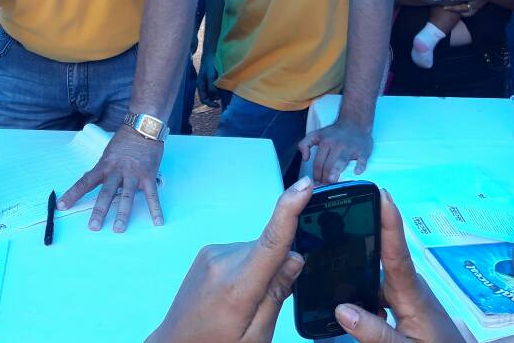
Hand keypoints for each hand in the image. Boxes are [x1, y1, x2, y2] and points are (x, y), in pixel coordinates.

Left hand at [59, 127, 163, 232]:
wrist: (143, 127)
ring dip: (123, 213)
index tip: (62, 206)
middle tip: (93, 226)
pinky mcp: (149, 175)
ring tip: (119, 228)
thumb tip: (88, 180)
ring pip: (127, 195)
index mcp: (104, 165)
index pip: (85, 182)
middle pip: (106, 192)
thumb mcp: (108, 154)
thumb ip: (101, 169)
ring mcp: (134, 173)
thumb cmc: (124, 141)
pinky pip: (152, 195)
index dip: (73, 194)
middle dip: (99, 210)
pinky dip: (155, 209)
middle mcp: (117, 170)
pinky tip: (157, 222)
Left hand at [146, 177, 312, 342]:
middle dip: (278, 269)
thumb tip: (295, 257)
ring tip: (243, 304)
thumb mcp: (256, 335)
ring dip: (260, 271)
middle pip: (269, 250)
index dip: (289, 209)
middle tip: (263, 304)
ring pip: (256, 252)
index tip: (305, 185)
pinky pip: (241, 253)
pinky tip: (233, 293)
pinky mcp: (208, 252)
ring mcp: (212, 253)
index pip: (271, 240)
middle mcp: (223, 260)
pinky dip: (247, 268)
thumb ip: (277, 294)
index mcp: (239, 284)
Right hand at [197, 54, 220, 108]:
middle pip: (208, 98)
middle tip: (224, 102)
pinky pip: (214, 89)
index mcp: (200, 85)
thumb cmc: (210, 65)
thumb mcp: (211, 76)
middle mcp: (202, 86)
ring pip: (211, 94)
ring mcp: (206, 83)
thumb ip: (212, 87)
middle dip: (214, 101)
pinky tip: (224, 90)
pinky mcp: (211, 80)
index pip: (204, 99)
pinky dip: (219, 91)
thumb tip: (216, 98)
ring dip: (217, 96)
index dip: (210, 104)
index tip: (218, 105)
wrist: (211, 55)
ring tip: (225, 95)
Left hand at [298, 119, 372, 183]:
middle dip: (324, 178)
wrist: (354, 122)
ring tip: (332, 181)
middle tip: (324, 187)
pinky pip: (362, 160)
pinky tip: (356, 172)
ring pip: (341, 162)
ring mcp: (350, 148)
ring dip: (336, 172)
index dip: (316, 175)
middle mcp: (336, 145)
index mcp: (325, 142)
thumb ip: (304, 144)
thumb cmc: (334, 132)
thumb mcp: (315, 134)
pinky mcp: (363, 151)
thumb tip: (305, 159)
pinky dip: (360, 166)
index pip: (318, 163)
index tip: (316, 184)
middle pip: (328, 165)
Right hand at [334, 190, 463, 342]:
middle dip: (364, 229)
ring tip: (330, 246)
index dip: (390, 222)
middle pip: (382, 254)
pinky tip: (343, 293)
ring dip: (358, 262)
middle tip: (340, 207)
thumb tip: (342, 310)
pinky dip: (361, 286)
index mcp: (412, 295)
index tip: (383, 194)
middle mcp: (408, 288)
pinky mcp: (403, 303)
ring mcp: (406, 295)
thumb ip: (376, 334)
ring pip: (376, 273)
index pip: (398, 253)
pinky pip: (377, 287)